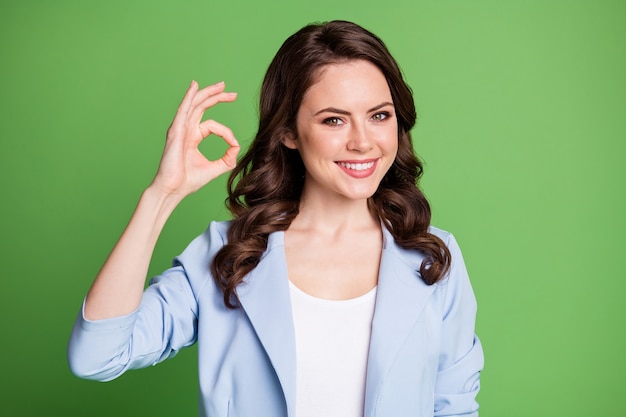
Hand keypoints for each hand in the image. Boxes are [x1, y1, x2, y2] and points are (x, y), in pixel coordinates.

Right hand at [151, 80, 239, 197]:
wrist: (173, 190)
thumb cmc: (188, 181)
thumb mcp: (216, 168)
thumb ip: (228, 158)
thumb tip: (237, 146)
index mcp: (193, 137)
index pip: (212, 125)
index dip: (226, 133)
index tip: (234, 143)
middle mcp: (186, 130)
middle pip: (202, 106)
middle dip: (217, 97)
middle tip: (232, 93)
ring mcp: (179, 129)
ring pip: (194, 104)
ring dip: (207, 93)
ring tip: (221, 85)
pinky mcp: (175, 131)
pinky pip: (183, 110)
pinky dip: (189, 97)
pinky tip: (194, 86)